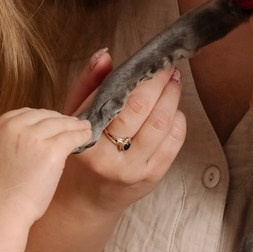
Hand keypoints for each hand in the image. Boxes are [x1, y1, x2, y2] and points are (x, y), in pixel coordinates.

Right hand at [0, 107, 94, 228]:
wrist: (3, 209)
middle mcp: (14, 127)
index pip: (26, 113)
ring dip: (75, 125)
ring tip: (84, 127)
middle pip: (45, 116)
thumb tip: (35, 133)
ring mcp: (33, 137)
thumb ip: (11, 139)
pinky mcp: (51, 150)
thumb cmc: (2, 190)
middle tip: (73, 123)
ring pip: (60, 124)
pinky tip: (87, 136)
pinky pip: (71, 137)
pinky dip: (81, 135)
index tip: (54, 121)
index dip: (44, 117)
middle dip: (61, 119)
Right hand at [60, 49, 186, 213]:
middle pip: (145, 111)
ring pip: (163, 126)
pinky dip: (178, 122)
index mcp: (87, 139)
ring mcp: (133, 169)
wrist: (86, 197)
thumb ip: (88, 83)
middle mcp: (110, 158)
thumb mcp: (74, 116)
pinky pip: (173, 144)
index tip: (153, 61)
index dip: (142, 79)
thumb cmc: (80, 150)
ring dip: (173, 99)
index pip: (121, 102)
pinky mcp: (151, 177)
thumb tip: (105, 54)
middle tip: (168, 67)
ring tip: (173, 82)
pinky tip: (173, 110)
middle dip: (161, 84)